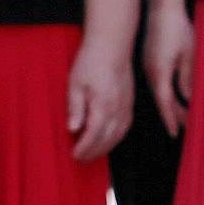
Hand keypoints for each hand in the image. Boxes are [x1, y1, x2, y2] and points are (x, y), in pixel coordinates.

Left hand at [63, 28, 129, 161]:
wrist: (112, 45)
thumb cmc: (91, 61)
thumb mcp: (75, 84)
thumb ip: (75, 108)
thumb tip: (73, 129)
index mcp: (103, 105)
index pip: (93, 135)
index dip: (84, 148)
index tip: (74, 155)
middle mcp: (118, 109)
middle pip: (107, 139)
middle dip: (93, 152)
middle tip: (80, 159)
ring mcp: (126, 107)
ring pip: (118, 136)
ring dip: (105, 148)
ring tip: (92, 153)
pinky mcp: (130, 103)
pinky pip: (125, 127)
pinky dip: (116, 138)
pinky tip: (108, 139)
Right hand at [144, 2, 196, 130]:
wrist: (161, 7)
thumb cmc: (177, 28)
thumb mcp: (188, 54)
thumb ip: (186, 77)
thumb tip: (187, 97)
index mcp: (160, 72)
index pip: (165, 102)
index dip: (171, 119)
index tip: (175, 133)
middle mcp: (151, 72)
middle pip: (162, 100)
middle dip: (174, 114)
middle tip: (186, 127)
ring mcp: (148, 65)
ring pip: (160, 91)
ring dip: (171, 103)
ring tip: (184, 114)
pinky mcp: (149, 59)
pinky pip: (157, 81)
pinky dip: (166, 91)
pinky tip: (174, 94)